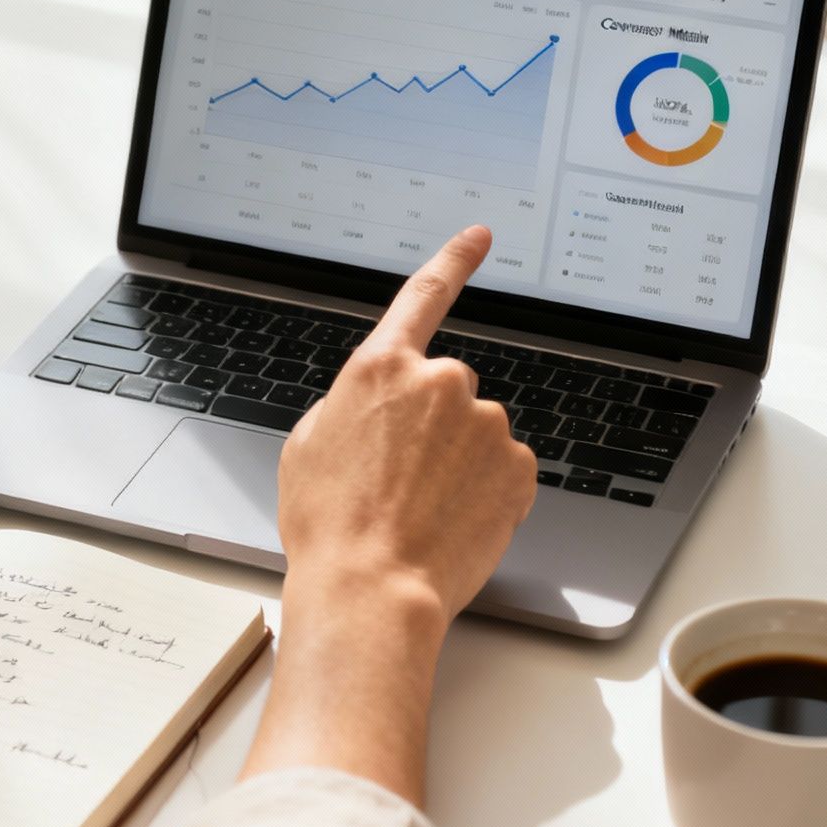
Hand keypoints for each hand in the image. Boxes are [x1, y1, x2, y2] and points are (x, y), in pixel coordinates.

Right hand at [239, 225, 537, 802]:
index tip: (480, 237)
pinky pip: (505, 471)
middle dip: (432, 429)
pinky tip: (452, 521)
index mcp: (380, 369)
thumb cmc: (330, 525)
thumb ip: (349, 408)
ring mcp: (486, 424)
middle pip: (446, 391)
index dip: (454, 261)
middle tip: (399, 482)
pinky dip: (486, 492)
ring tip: (420, 511)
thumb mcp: (308, 446)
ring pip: (477, 436)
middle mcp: (440, 383)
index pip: (423, 296)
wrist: (372, 588)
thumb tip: (375, 414)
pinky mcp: (518, 467)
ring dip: (458, 465)